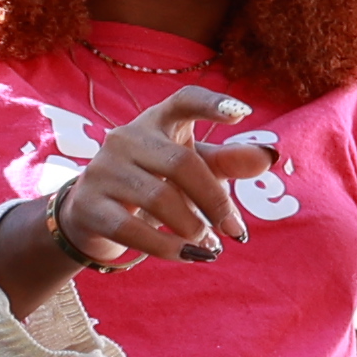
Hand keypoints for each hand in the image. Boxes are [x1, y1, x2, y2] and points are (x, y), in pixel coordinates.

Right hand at [0, 86, 278, 307]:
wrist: (93, 214)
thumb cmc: (155, 183)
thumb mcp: (193, 169)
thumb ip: (228, 163)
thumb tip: (268, 157)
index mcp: (158, 121)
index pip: (184, 101)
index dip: (212, 104)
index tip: (242, 113)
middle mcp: (126, 138)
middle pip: (182, 164)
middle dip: (214, 201)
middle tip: (234, 230)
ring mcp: (103, 169)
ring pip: (159, 198)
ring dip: (193, 228)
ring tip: (209, 245)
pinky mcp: (88, 205)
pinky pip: (133, 229)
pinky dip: (168, 248)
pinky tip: (188, 255)